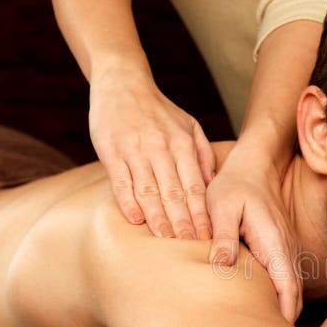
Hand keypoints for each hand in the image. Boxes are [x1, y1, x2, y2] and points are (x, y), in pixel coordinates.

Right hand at [89, 65, 215, 238]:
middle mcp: (160, 148)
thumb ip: (203, 156)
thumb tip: (214, 187)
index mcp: (182, 144)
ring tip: (167, 239)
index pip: (195, 186)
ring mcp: (135, 150)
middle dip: (184, 221)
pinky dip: (128, 202)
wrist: (122, 83)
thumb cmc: (159, 111)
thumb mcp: (190, 126)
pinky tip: (137, 220)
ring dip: (159, 217)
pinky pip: (121, 182)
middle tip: (192, 244)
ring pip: (149, 190)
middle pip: (175, 192)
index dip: (202, 213)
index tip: (208, 236)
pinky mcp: (111, 151)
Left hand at [206, 138, 302, 322]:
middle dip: (287, 322)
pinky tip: (264, 315)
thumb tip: (223, 263)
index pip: (287, 285)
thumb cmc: (234, 186)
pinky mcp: (277, 252)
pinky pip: (284, 282)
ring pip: (291, 290)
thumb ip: (223, 235)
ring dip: (284, 313)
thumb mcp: (222, 206)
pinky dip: (281, 300)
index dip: (285, 313)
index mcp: (272, 242)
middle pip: (294, 294)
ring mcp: (284, 251)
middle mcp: (284, 250)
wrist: (254, 167)